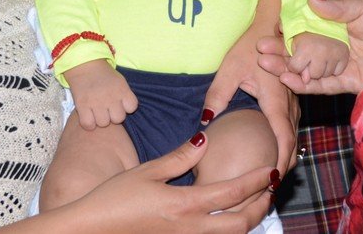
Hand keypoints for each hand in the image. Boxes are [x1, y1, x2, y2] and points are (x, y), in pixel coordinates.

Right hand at [0, 132, 277, 232]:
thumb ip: (179, 157)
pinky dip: (228, 230)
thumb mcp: (147, 172)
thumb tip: (205, 138)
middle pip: (240, 224)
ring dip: (248, 220)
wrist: (90, 230)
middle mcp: (189, 228)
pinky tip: (230, 218)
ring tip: (257, 201)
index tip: (271, 169)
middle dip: (261, 206)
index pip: (231, 194)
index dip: (255, 181)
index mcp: (183, 204)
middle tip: (270, 188)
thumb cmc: (114, 198)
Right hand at [65, 59, 137, 129]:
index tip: (120, 103)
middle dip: (113, 116)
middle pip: (118, 119)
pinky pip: (88, 124)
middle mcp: (111, 96)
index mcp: (122, 89)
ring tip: (97, 112)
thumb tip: (127, 111)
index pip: (132, 107)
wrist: (85, 65)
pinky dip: (88, 124)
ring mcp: (96, 102)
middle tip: (107, 109)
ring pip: (103, 123)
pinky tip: (88, 117)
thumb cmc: (104, 76)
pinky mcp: (82, 105)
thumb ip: (125, 95)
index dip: (126, 108)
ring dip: (100, 120)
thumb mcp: (120, 81)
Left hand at [203, 0, 299, 174]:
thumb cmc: (250, 44)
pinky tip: (273, 151)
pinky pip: (291, 125)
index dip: (279, 162)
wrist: (271, 23)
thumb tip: (205, 122)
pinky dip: (285, 142)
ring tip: (269, 176)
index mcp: (276, 99)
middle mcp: (290, 102)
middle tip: (267, 188)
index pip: (283, 139)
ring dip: (285, 155)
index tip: (269, 180)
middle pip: (292, 143)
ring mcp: (293, 99)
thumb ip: (217, 96)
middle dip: (283, 166)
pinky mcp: (291, 96)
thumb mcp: (229, 69)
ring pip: (293, 135)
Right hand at [258, 0, 362, 95]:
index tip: (270, 28)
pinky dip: (306, 85)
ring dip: (287, 67)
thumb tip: (309, 0)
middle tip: (259, 48)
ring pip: (309, 69)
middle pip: (303, 50)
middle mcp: (337, 45)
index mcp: (339, 24)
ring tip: (266, 63)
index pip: (306, 27)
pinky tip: (288, 80)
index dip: (288, 29)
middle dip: (280, 50)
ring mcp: (343, 65)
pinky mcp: (352, 83)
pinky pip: (325, 86)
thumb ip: (338, 7)